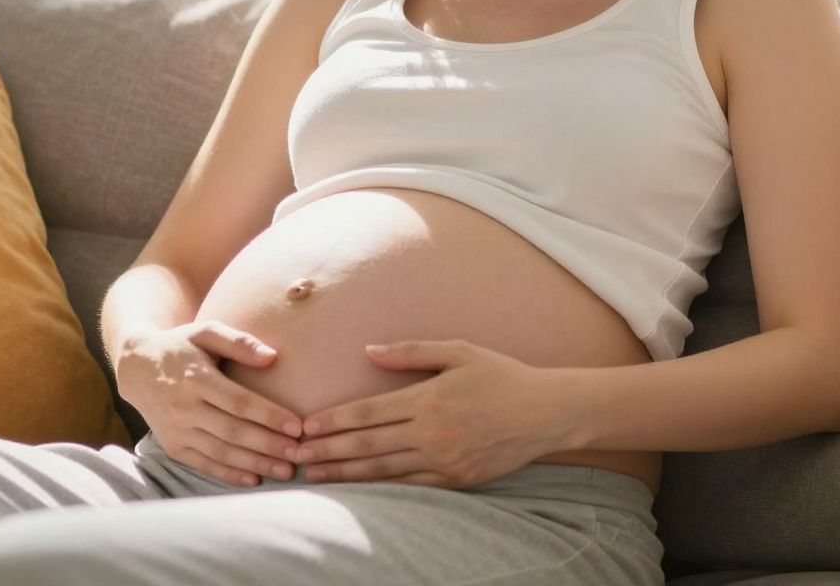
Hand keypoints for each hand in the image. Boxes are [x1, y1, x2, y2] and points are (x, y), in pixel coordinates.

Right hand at [113, 320, 303, 487]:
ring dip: (255, 464)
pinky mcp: (172, 446)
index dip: (269, 416)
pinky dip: (229, 475)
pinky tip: (254, 480)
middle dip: (269, 445)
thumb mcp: (206, 331)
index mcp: (196, 379)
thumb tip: (272, 357)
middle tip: (299, 453)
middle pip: (233, 432)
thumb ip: (239, 342)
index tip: (297, 426)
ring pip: (221, 453)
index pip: (239, 402)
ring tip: (285, 471)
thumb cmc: (180, 346)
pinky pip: (204, 464)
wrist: (137, 367)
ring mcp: (177, 431)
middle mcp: (184, 408)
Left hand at [290, 339, 573, 488]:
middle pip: (367, 444)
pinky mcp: (455, 479)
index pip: (368, 412)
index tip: (305, 426)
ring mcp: (443, 459)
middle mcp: (431, 432)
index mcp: (428, 398)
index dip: (332, 421)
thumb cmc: (502, 375)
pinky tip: (358, 488)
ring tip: (314, 476)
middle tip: (293, 458)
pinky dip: (378, 488)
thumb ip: (411, 351)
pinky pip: (408, 486)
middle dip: (326, 451)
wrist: (546, 413)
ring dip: (344, 473)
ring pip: (382, 470)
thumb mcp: (459, 351)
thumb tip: (369, 351)